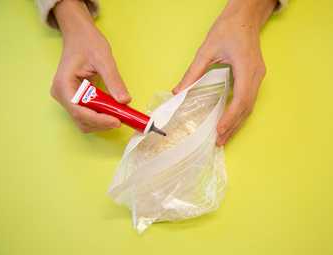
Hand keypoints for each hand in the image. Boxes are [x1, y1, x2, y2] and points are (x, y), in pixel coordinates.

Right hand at [50, 0, 130, 132]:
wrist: (79, 34)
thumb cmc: (87, 42)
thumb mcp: (104, 59)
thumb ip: (114, 81)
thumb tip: (124, 101)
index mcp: (64, 85)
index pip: (79, 111)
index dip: (99, 120)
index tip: (117, 121)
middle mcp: (62, 95)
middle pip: (82, 120)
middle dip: (102, 122)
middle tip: (123, 117)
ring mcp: (67, 98)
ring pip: (85, 121)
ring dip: (102, 121)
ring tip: (120, 113)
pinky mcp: (75, 99)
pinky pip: (88, 114)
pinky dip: (101, 115)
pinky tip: (113, 109)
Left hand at [173, 0, 276, 145]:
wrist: (245, 16)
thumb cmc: (228, 28)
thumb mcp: (206, 50)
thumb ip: (193, 72)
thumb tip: (178, 91)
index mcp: (247, 68)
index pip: (241, 99)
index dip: (231, 117)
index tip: (219, 130)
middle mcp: (256, 75)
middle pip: (247, 107)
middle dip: (233, 126)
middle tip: (219, 141)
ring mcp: (258, 76)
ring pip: (250, 106)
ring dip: (237, 122)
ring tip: (224, 136)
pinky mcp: (255, 76)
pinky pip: (249, 99)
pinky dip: (239, 112)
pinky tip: (230, 120)